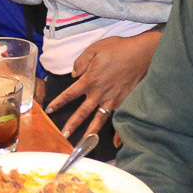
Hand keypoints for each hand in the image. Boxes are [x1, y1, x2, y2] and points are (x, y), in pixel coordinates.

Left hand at [46, 30, 161, 138]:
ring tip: (85, 143)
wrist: (143, 53)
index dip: (58, 102)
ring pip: (100, 119)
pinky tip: (117, 143)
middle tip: (64, 135)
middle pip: (83, 112)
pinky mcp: (125, 100)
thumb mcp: (94, 49)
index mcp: (90, 80)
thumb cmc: (119, 49)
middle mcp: (100, 93)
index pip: (70, 94)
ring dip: (91, 132)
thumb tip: (74, 74)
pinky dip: (119, 131)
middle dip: (72, 124)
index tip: (49, 110)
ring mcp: (113, 98)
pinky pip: (120, 118)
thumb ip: (81, 62)